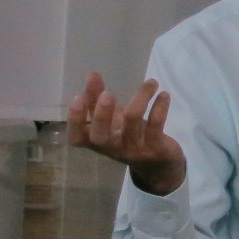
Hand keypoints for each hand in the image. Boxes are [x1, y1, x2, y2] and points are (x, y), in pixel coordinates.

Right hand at [66, 71, 186, 196]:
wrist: (158, 164)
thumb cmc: (127, 136)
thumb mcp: (111, 120)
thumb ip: (98, 99)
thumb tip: (91, 75)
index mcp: (97, 141)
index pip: (77, 138)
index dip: (75, 120)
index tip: (77, 97)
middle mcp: (113, 148)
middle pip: (100, 136)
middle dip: (102, 114)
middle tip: (108, 94)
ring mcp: (134, 149)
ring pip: (132, 122)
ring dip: (141, 97)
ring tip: (151, 82)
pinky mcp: (156, 148)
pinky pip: (156, 125)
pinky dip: (159, 107)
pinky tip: (163, 95)